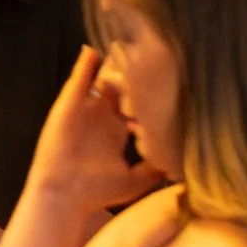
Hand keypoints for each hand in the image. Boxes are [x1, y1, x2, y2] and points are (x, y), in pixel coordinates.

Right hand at [20, 50, 161, 233]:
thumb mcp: (136, 180)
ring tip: (129, 50)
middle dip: (136, 77)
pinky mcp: (70, 104)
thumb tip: (180, 162)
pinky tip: (94, 51)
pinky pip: (79, 79)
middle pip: (122, 87)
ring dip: (115, 67)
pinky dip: (85, 64)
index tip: (170, 89)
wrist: (65, 196)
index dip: (152, 97)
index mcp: (117, 131)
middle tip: (154, 65)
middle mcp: (103, 116)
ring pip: (103, 78)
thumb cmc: (98, 192)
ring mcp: (86, 108)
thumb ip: (156, 168)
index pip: (138, 105)